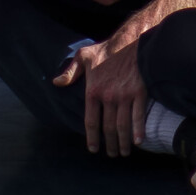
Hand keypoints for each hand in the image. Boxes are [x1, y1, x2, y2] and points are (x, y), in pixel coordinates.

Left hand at [53, 35, 147, 156]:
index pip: (91, 121)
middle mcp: (108, 96)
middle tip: (111, 154)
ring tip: (123, 152)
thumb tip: (56, 82)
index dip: (92, 138)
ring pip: (122, 125)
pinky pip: (138, 115)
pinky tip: (138, 141)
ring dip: (123, 142)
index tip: (93, 149)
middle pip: (108, 128)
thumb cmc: (107, 49)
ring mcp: (124, 95)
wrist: (131, 40)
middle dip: (110, 144)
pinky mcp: (139, 92)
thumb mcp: (83, 56)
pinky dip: (138, 130)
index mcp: (93, 91)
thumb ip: (70, 72)